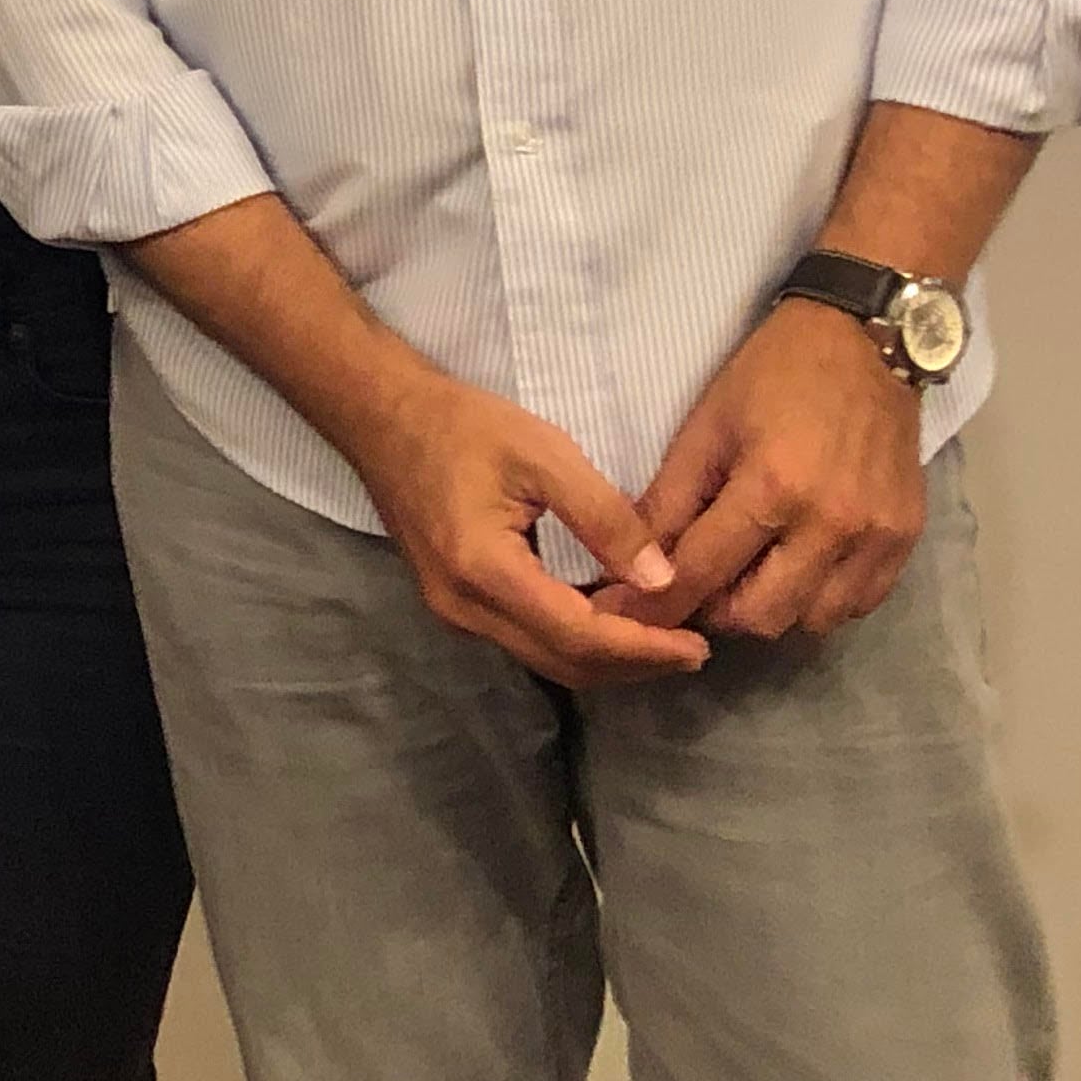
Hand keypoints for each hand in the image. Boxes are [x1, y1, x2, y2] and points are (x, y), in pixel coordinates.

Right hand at [343, 369, 710, 684]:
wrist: (381, 417)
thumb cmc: (460, 425)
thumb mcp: (543, 452)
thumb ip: (605, 517)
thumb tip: (662, 579)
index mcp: (485, 570)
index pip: (578, 636)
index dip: (643, 648)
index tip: (698, 646)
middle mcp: (464, 607)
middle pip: (564, 663)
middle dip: (634, 664)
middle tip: (693, 649)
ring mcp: (454, 611)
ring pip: (545, 658)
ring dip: (606, 658)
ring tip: (662, 639)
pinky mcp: (455, 603)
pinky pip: (526, 639)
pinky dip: (576, 641)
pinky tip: (610, 620)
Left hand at [595, 299, 926, 641]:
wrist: (866, 343)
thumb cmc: (772, 376)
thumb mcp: (705, 427)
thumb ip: (670, 500)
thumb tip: (634, 561)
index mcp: (773, 488)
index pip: (704, 572)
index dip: (659, 604)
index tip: (626, 618)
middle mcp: (832, 524)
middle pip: (762, 617)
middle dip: (718, 611)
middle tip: (700, 583)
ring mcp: (878, 537)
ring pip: (814, 621)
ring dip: (772, 609)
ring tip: (751, 571)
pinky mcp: (909, 540)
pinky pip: (860, 604)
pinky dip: (822, 600)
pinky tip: (800, 566)